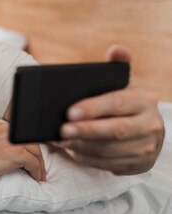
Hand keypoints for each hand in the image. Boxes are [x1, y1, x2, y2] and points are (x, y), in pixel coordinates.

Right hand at [0, 120, 45, 181]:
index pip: (16, 135)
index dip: (23, 146)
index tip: (24, 156)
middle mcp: (6, 130)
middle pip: (29, 141)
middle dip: (35, 154)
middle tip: (36, 166)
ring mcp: (12, 141)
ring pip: (35, 151)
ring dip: (39, 163)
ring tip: (39, 175)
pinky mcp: (16, 153)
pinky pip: (34, 163)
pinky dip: (37, 171)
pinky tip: (36, 178)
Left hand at [58, 46, 164, 174]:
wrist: (147, 128)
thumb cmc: (125, 101)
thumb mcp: (124, 82)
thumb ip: (117, 65)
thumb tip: (115, 49)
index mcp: (144, 99)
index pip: (117, 102)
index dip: (93, 108)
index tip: (69, 112)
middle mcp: (151, 123)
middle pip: (115, 130)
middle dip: (86, 131)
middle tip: (61, 130)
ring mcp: (148, 146)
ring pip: (111, 150)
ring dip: (83, 148)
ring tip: (61, 142)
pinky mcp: (141, 163)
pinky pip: (111, 164)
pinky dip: (88, 159)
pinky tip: (72, 152)